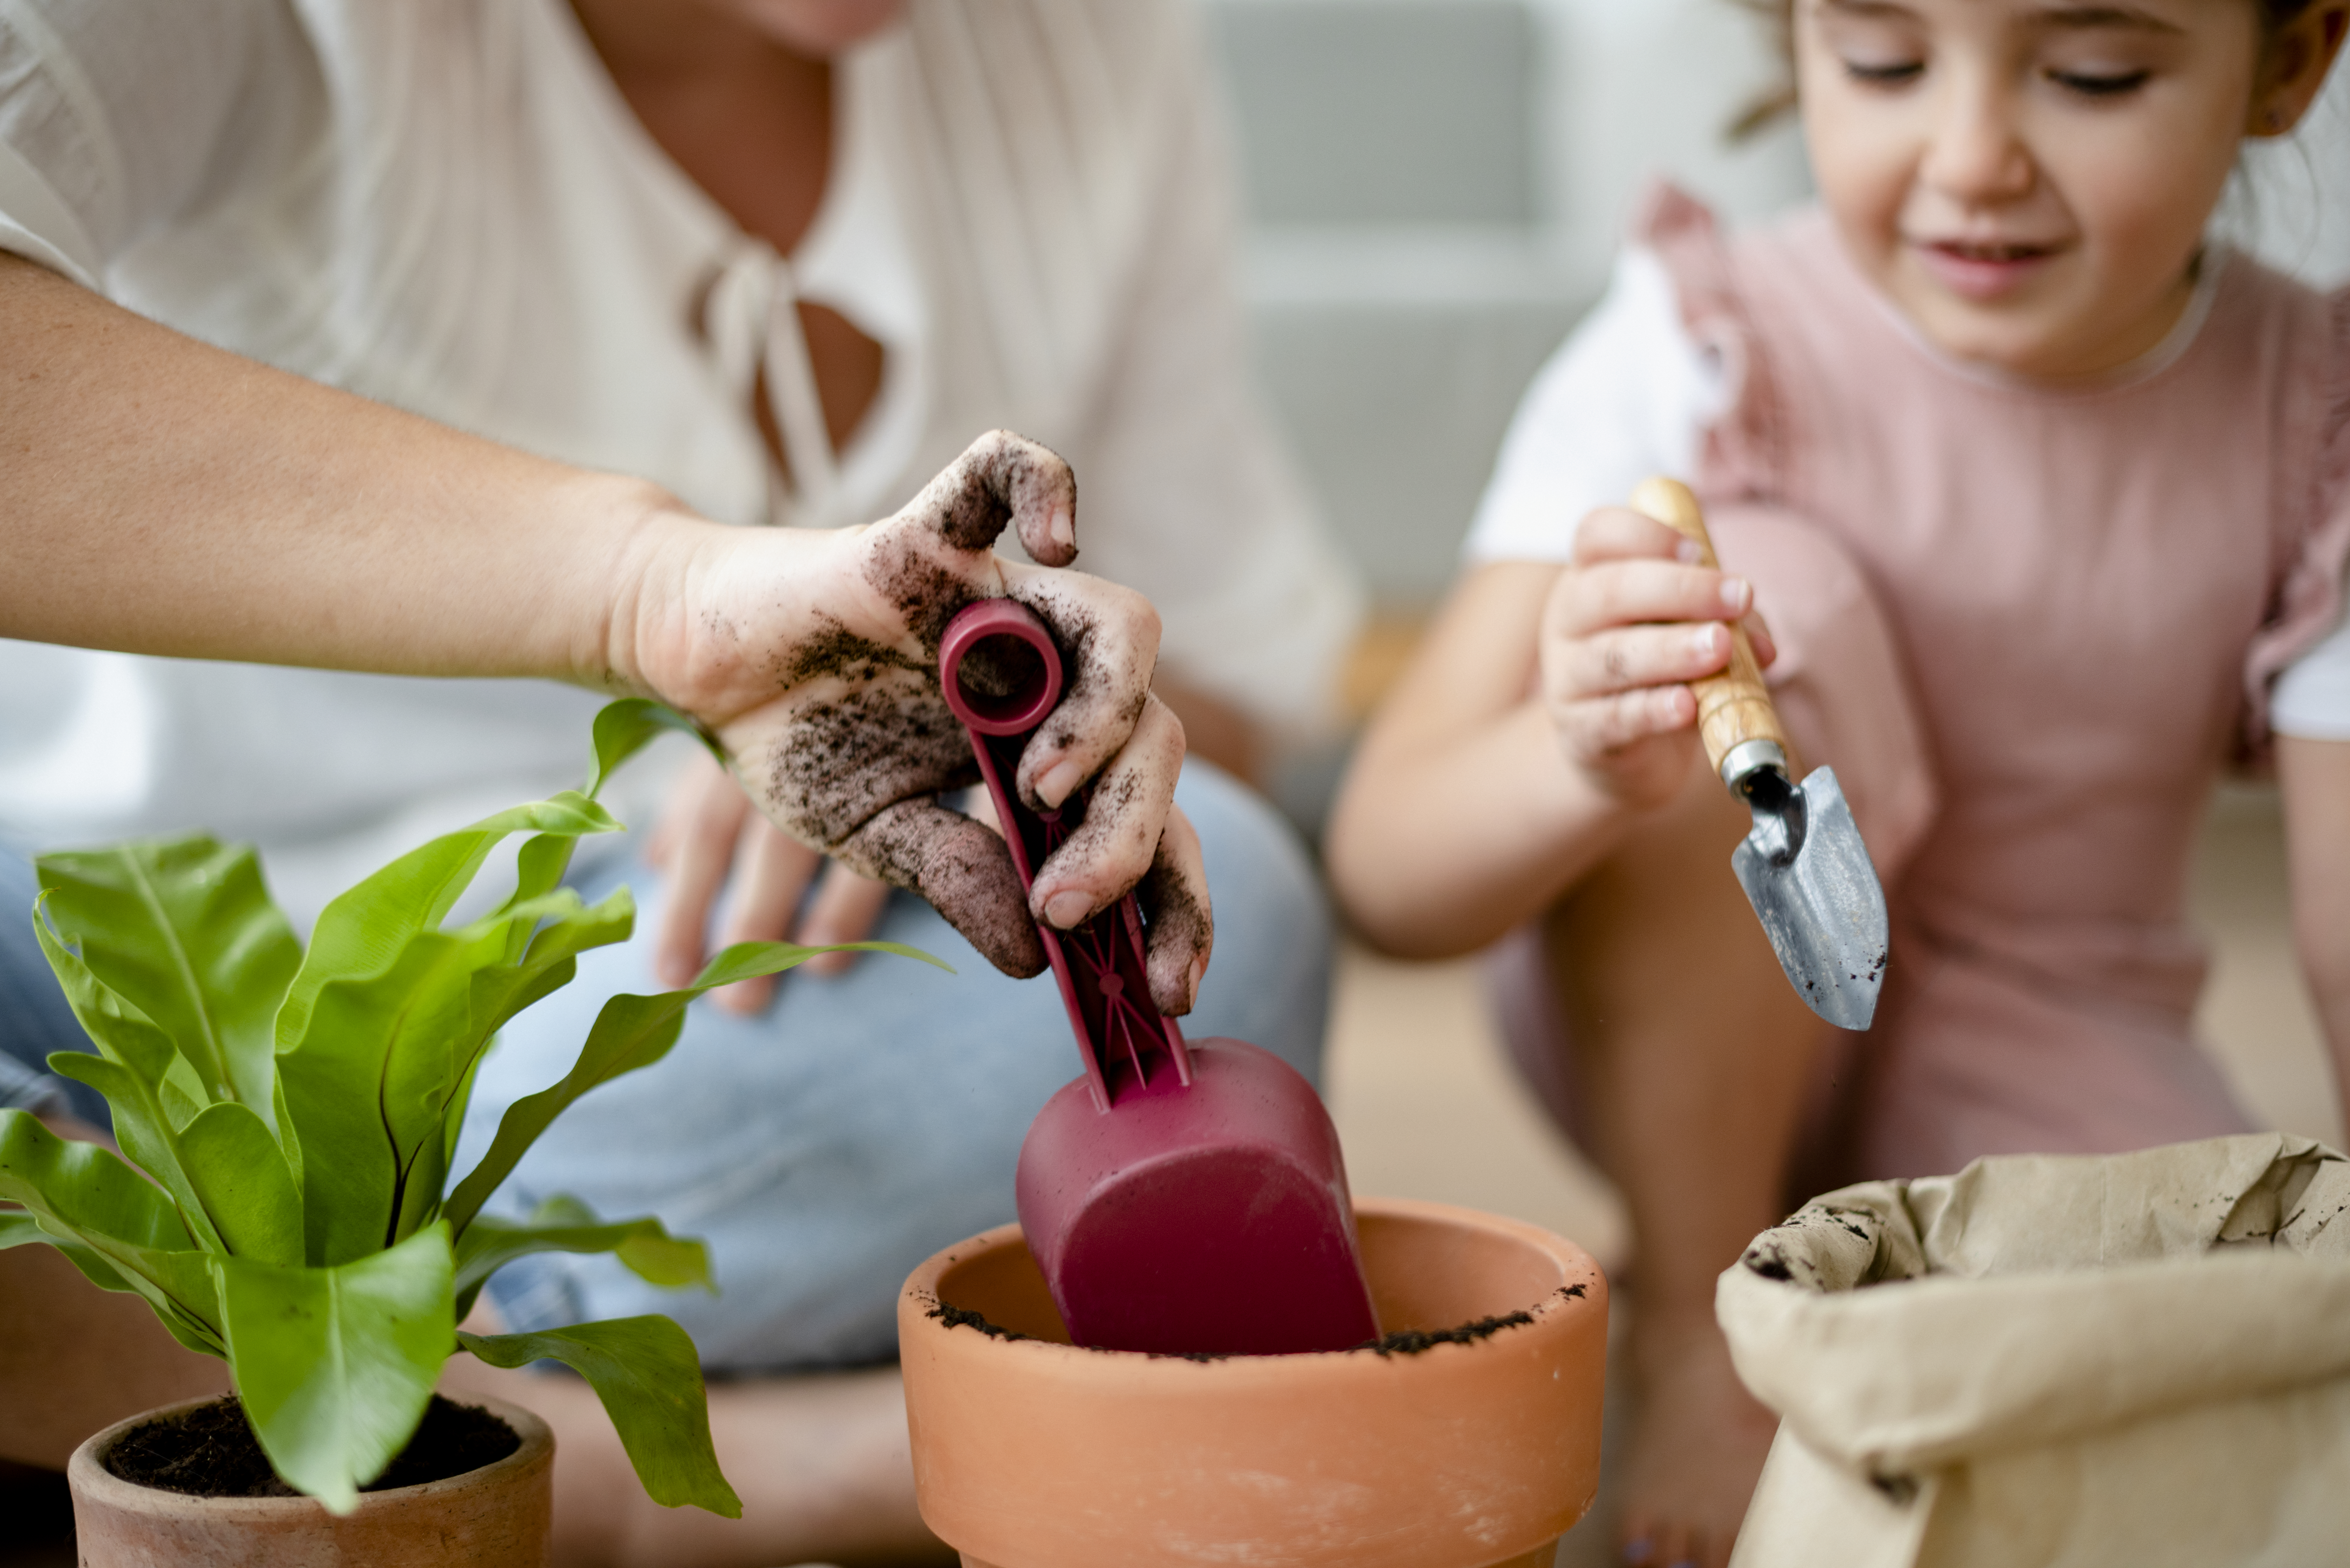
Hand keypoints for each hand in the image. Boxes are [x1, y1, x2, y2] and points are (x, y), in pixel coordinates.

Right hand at [615, 431, 1212, 1014]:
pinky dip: (1043, 485)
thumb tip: (1037, 957)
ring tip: (1044, 786)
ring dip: (1106, 715)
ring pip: (1123, 629)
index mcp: (1050, 751)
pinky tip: (1060, 538)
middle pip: (1156, 736)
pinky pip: (1001, 478)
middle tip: (1068, 905)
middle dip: (1129, 834)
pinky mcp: (926, 542)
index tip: (1169, 990)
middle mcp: (1048, 673)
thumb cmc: (802, 741)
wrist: (703, 669)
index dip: (1176, 902)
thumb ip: (962, 880)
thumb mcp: (882, 838)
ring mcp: (999, 603)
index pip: (1153, 822)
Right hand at [1538, 506, 1777, 811]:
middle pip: (1609, 591)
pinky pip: (1614, 717)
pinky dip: (1653, 710)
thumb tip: (1762, 642)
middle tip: (1739, 597)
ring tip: (1721, 648)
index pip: (1598, 535)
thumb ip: (1725, 621)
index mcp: (1591, 578)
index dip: (1645, 534)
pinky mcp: (1580, 732)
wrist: (1626, 754)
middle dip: (1680, 589)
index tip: (1698, 550)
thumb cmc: (1661, 671)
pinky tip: (1688, 705)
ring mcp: (1567, 678)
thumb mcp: (1687, 629)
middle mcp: (1569, 621)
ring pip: (1613, 656)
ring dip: (1672, 649)